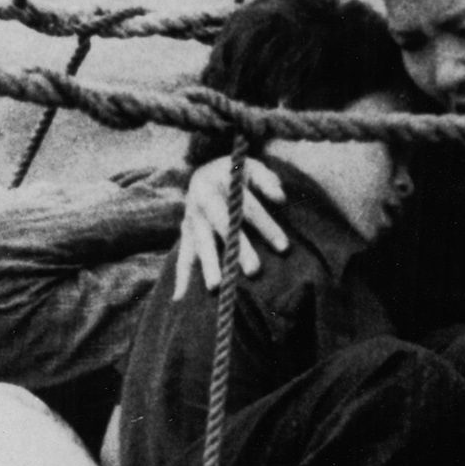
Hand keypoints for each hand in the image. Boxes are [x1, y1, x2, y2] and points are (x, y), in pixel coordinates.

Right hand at [175, 154, 289, 294]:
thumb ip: (266, 180)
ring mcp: (189, 219)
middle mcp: (199, 202)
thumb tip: (280, 197)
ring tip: (216, 287)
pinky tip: (180, 299)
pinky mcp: (185, 234)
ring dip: (209, 266)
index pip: (246, 208)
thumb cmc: (236, 174)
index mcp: (215, 182)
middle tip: (254, 271)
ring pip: (201, 245)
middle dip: (238, 250)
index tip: (284, 247)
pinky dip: (181, 278)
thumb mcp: (251, 167)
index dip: (266, 226)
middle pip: (222, 228)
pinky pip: (182, 257)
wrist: (206, 173)